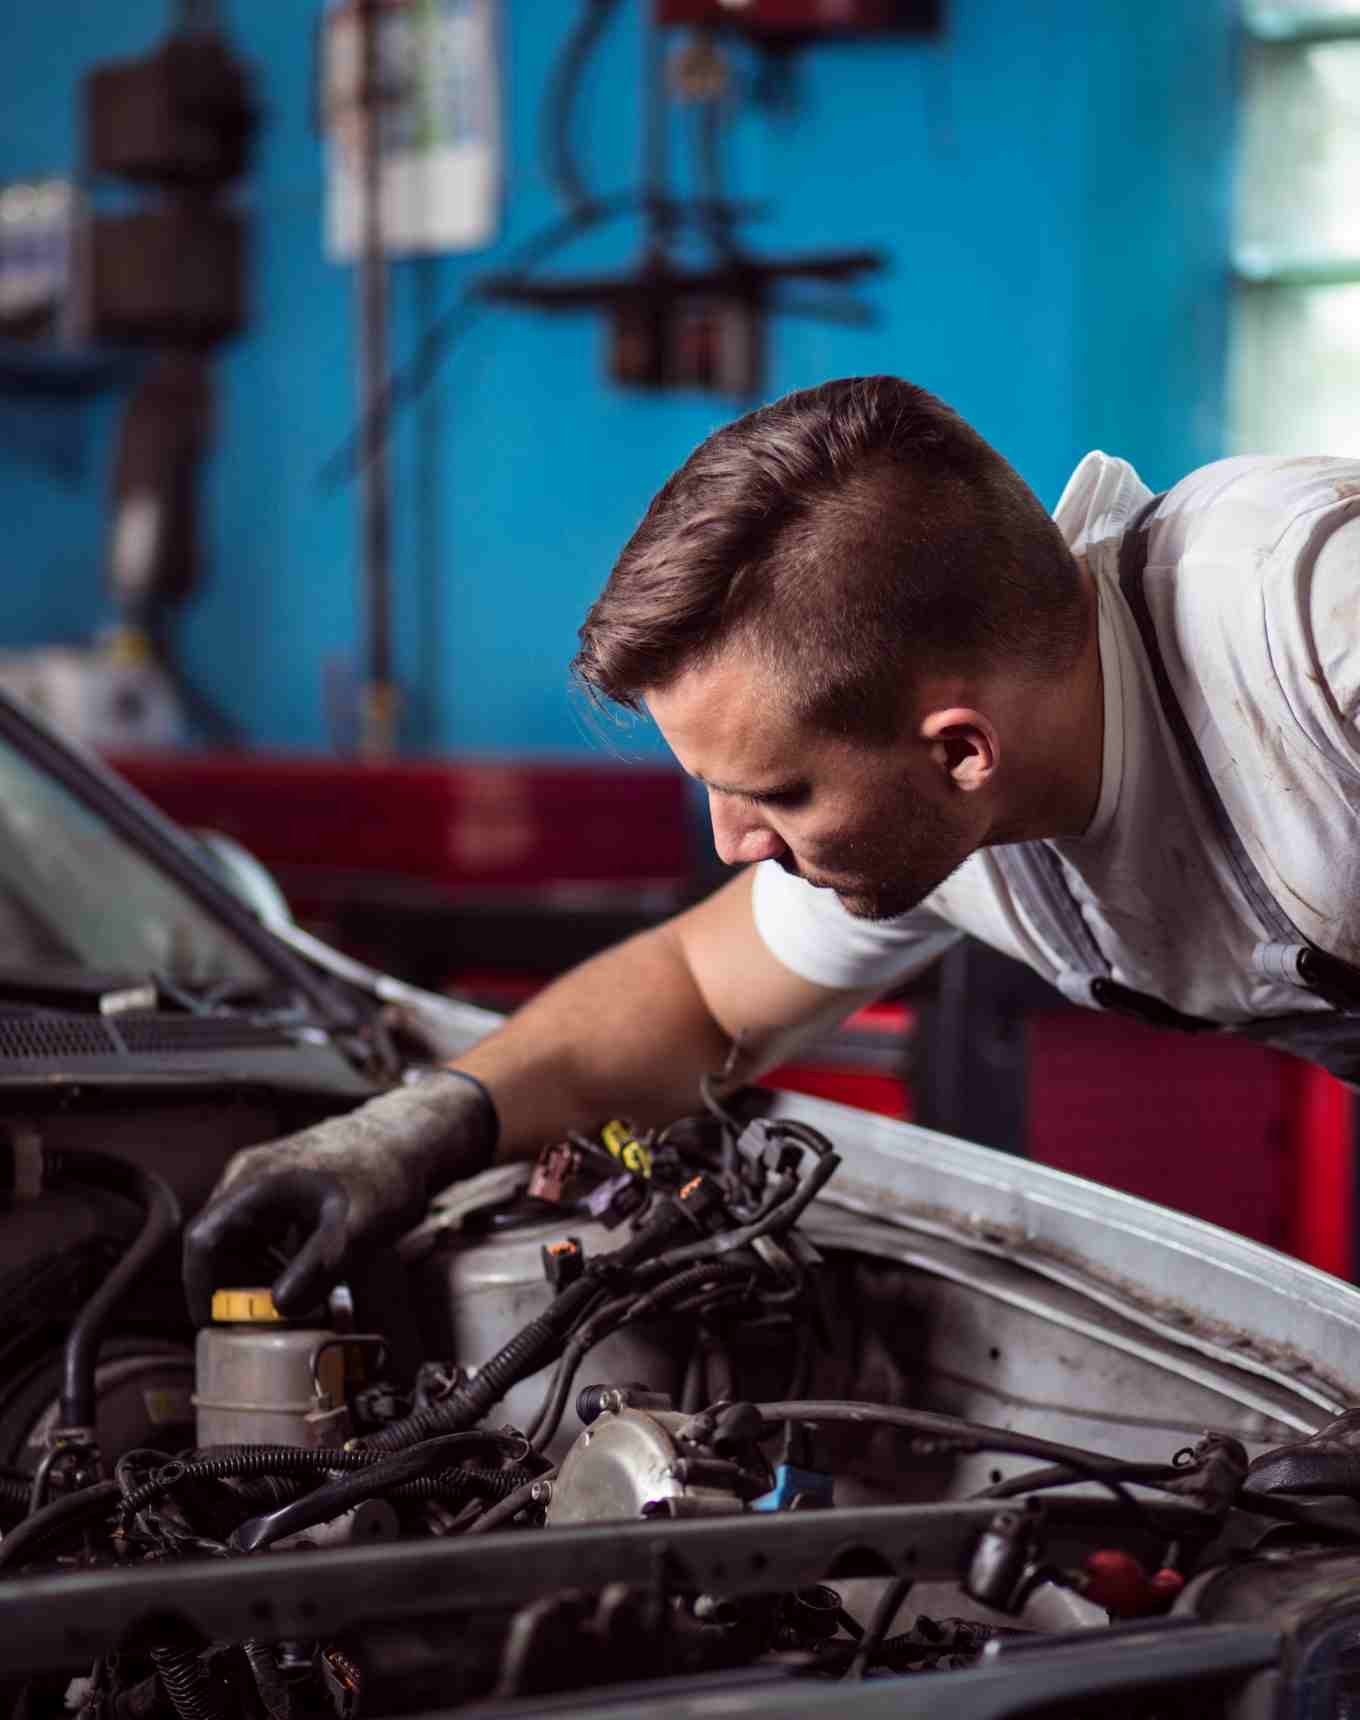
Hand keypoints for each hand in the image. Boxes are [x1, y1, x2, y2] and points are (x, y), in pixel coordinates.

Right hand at [182, 1073, 496, 1324]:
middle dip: (231, 1288)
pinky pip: (260, 1232)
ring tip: (286, 1305)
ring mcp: (263, 1180)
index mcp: (254, 1182)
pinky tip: (303, 1278)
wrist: (411, 1137)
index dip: (200, 1288)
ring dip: (251, 1277)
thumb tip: (278, 1308)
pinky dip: (271, 1261)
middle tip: (258, 1323)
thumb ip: (319, 1266)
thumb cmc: (385, 1172)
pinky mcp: (283, 1189)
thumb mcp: (357, 1226)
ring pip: (238, 1240)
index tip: (214, 1325)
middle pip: (215, 1244)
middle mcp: (249, 1177)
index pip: (201, 1241)